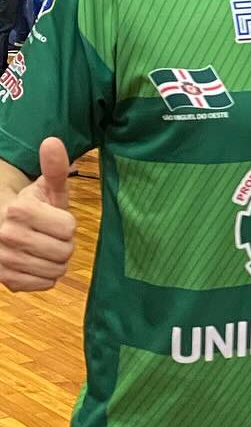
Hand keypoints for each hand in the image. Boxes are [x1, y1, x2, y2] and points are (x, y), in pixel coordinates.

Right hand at [0, 137, 75, 291]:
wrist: (2, 225)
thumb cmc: (31, 207)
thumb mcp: (46, 188)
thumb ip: (54, 167)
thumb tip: (53, 141)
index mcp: (18, 210)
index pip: (69, 229)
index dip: (66, 224)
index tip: (52, 218)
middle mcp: (5, 235)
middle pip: (64, 251)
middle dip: (63, 244)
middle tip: (48, 235)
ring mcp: (2, 260)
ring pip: (56, 270)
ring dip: (55, 261)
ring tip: (42, 248)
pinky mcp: (5, 280)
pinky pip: (44, 284)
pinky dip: (44, 276)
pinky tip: (33, 262)